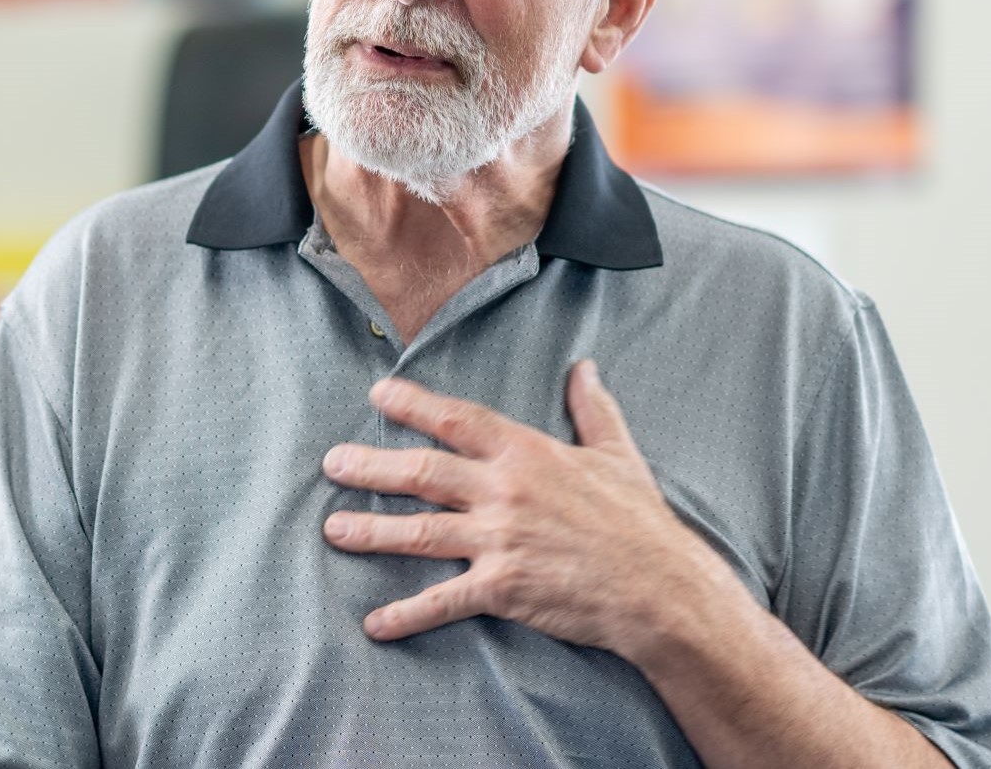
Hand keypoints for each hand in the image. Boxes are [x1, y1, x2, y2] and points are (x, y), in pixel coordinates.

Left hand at [320, 362, 741, 658]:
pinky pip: (443, 601)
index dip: (414, 405)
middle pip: (422, 472)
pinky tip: (374, 623)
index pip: (458, 420)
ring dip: (372, 531)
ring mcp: (499, 541)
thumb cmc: (640, 520)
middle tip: (331, 463)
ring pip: (420, 532)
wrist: (659, 586)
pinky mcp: (502, 588)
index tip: (377, 394)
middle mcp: (504, 492)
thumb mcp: (617, 454)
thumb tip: (585, 367)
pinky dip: (405, 614)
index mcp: (527, 453)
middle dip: (371, 467)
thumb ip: (594, 409)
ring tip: (333, 530)